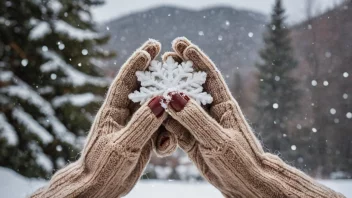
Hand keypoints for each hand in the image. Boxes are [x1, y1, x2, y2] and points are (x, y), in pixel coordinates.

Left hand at [32, 40, 167, 197]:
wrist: (99, 188)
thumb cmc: (103, 167)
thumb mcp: (124, 145)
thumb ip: (143, 123)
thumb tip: (162, 99)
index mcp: (113, 111)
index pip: (125, 81)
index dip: (137, 62)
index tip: (151, 47)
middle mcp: (125, 114)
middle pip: (143, 88)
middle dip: (157, 74)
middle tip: (173, 59)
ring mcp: (135, 125)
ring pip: (156, 109)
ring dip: (169, 108)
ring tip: (182, 108)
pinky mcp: (143, 138)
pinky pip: (160, 129)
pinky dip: (167, 135)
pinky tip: (167, 148)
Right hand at [163, 37, 342, 197]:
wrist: (244, 185)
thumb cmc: (240, 161)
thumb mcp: (217, 139)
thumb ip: (194, 119)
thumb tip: (172, 96)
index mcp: (224, 105)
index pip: (209, 75)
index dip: (196, 58)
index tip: (181, 44)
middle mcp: (211, 112)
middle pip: (192, 86)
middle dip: (178, 71)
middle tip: (163, 58)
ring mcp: (199, 125)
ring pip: (180, 106)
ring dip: (167, 95)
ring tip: (152, 82)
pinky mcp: (191, 140)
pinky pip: (174, 127)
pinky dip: (164, 120)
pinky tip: (154, 112)